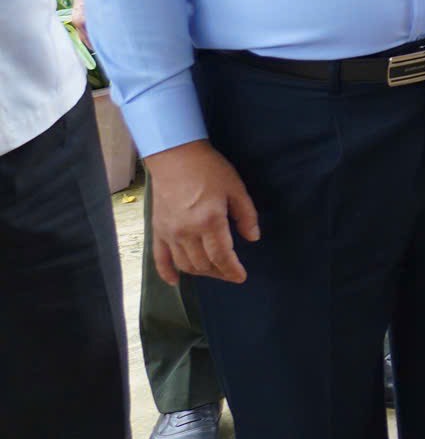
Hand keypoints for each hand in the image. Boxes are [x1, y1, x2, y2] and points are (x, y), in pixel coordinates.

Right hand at [145, 140, 258, 286]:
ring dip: (200, 272)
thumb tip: (253, 238)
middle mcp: (187, 232)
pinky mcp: (157, 231)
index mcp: (210, 221)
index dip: (232, 270)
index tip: (241, 277)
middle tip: (231, 273)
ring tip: (213, 271)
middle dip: (220, 272)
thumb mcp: (236, 188)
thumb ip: (246, 215)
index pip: (222, 256)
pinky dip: (167, 273)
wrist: (176, 157)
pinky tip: (176, 281)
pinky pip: (159, 259)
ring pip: (185, 264)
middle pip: (204, 263)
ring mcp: (170, 233)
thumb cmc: (210, 169)